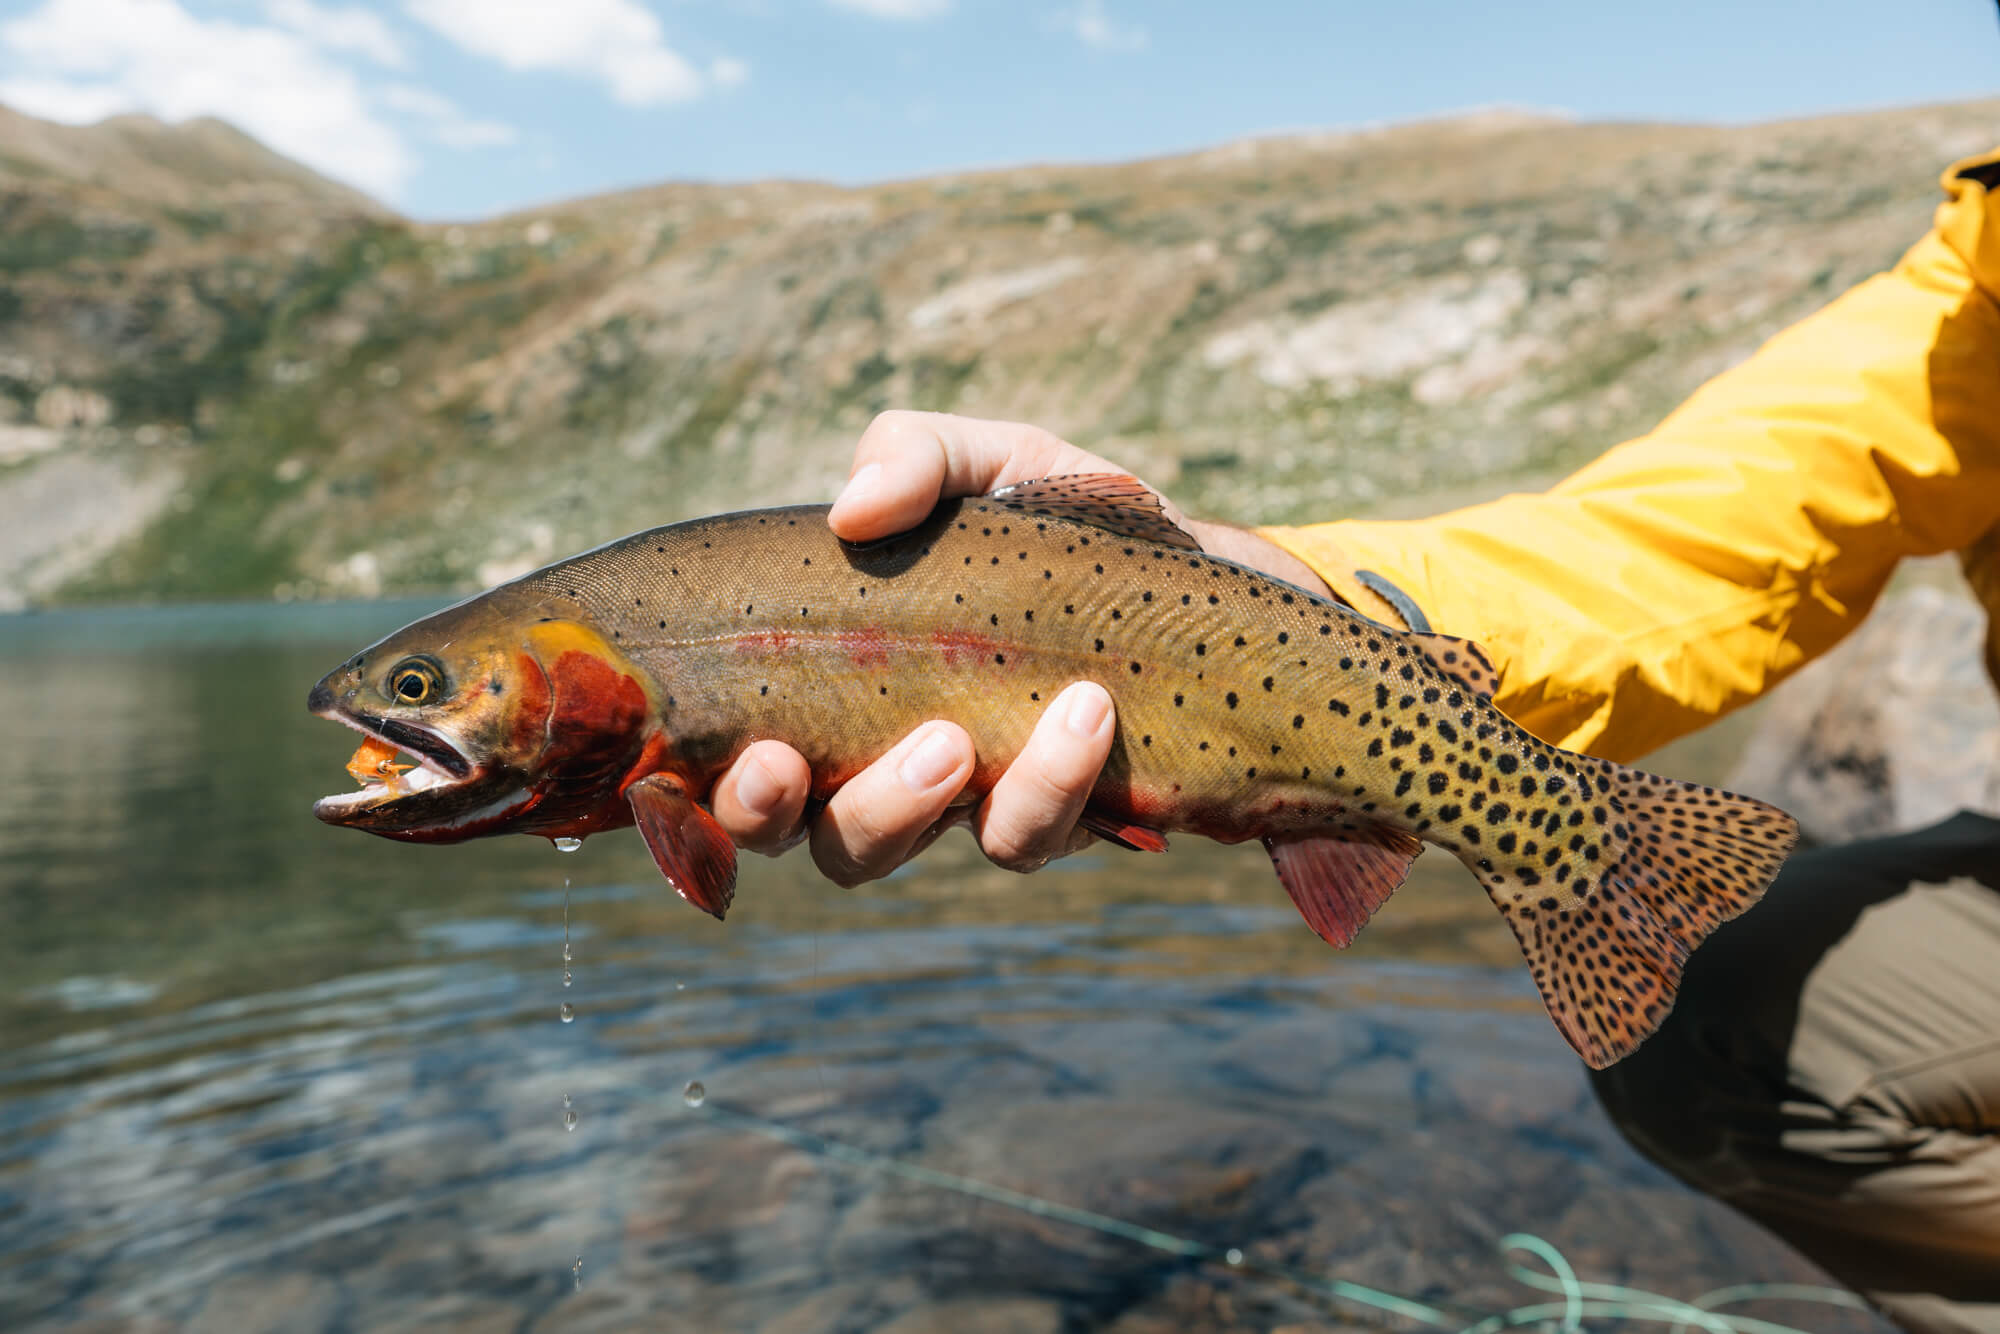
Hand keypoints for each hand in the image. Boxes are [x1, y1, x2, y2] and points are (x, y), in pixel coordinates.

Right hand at [708, 411, 1330, 885]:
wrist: (1201, 568)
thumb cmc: (1061, 520)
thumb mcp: (990, 459)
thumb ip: (914, 456)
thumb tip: (853, 509)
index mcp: (831, 681)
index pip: (730, 753)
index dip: (704, 786)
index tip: (742, 749)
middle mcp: (876, 758)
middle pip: (790, 830)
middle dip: (776, 814)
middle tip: (795, 762)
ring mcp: (961, 798)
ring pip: (890, 854)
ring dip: (906, 806)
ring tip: (955, 738)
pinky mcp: (1054, 818)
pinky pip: (1024, 836)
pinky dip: (1046, 780)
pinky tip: (1084, 712)